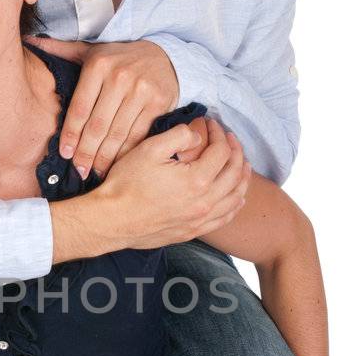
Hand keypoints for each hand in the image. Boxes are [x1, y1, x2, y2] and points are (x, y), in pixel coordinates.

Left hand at [32, 38, 178, 176]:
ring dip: (104, 157)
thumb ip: (63, 50)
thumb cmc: (121, 58)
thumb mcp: (93, 51)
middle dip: (85, 152)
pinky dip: (125, 153)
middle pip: (97, 125)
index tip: (64, 153)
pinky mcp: (157, 103)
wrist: (165, 55)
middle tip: (78, 170)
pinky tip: (116, 164)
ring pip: (117, 133)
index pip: (79, 108)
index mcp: (98, 65)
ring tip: (94, 172)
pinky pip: (137, 135)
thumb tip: (32, 41)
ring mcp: (141, 90)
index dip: (70, 134)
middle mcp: (119, 77)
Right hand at [97, 118, 250, 250]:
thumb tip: (197, 134)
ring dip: (243, 177)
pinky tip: (236, 196)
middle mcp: (204, 201)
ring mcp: (200, 219)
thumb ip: (178, 136)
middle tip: (230, 139)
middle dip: (236, 151)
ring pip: (236, 197)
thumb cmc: (126, 184)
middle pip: (235, 173)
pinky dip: (236, 204)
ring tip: (241, 164)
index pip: (221, 151)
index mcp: (196, 179)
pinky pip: (225, 217)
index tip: (212, 124)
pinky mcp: (193, 231)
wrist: (112, 220)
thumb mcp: (149, 149)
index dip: (220, 134)